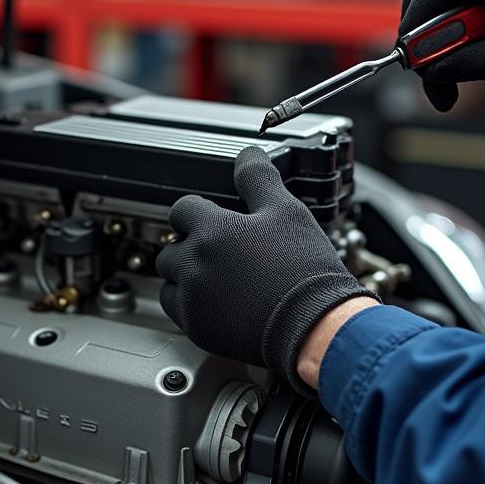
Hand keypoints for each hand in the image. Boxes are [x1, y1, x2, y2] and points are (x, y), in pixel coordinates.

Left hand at [157, 146, 375, 390]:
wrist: (315, 325)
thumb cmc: (304, 270)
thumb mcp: (286, 211)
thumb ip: (258, 178)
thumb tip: (248, 154)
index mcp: (212, 231)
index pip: (182, 208)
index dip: (198, 212)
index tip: (212, 219)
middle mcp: (195, 264)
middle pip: (172, 246)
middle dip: (190, 245)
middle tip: (220, 252)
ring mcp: (194, 299)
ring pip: (169, 280)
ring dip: (185, 275)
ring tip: (217, 277)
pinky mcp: (198, 329)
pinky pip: (176, 310)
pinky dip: (189, 304)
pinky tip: (216, 301)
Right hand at [400, 0, 484, 111]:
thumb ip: (468, 65)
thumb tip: (430, 70)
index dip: (418, 15)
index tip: (409, 50)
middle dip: (413, 26)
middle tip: (417, 65)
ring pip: (422, 0)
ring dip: (421, 41)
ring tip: (436, 82)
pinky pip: (431, 11)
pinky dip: (429, 43)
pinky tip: (442, 70)